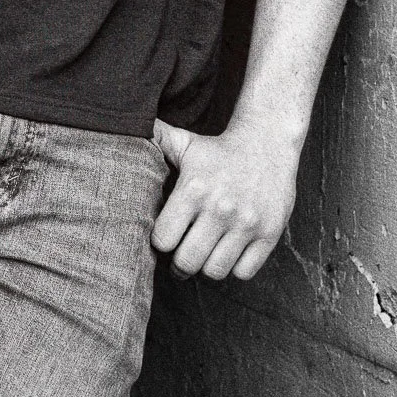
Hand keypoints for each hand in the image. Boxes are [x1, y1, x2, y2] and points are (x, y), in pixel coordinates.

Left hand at [150, 118, 298, 280]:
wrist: (268, 142)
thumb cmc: (218, 150)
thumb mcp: (185, 143)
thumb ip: (156, 140)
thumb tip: (126, 124)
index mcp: (194, 188)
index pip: (163, 239)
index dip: (161, 241)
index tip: (166, 236)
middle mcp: (220, 208)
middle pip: (186, 262)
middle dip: (179, 263)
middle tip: (181, 256)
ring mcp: (247, 223)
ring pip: (215, 271)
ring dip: (206, 266)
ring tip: (205, 253)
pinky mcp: (269, 233)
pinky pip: (244, 272)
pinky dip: (235, 267)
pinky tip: (230, 251)